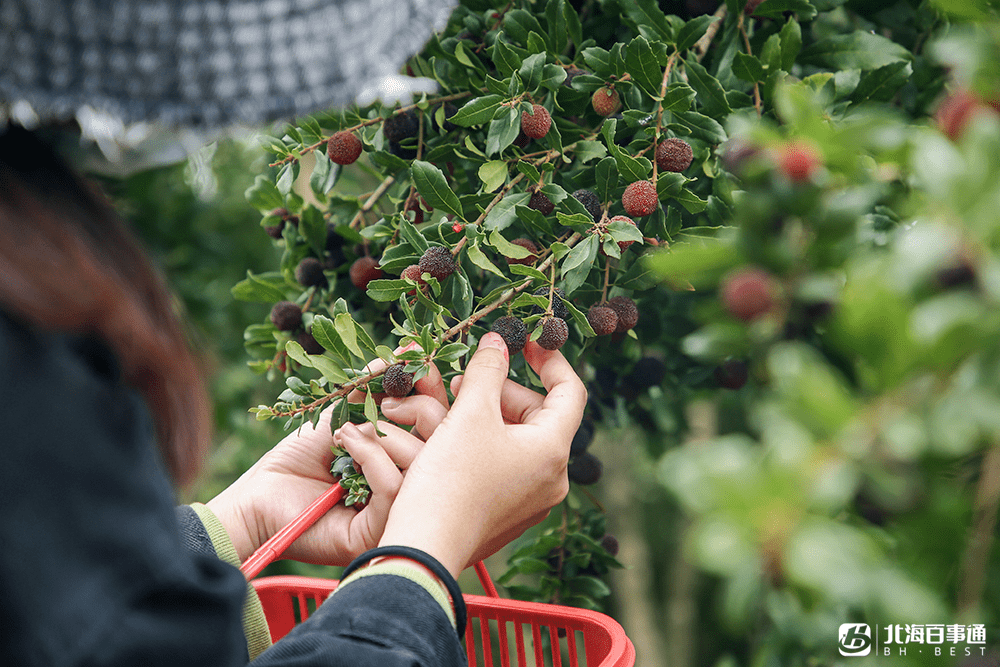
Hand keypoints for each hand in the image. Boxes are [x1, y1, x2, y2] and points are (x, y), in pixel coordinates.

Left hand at [207, 344, 448, 564]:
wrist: (261, 494)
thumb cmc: (302, 456)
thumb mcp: (346, 412)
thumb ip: (376, 387)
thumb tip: (408, 351)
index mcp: (410, 458)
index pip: (442, 425)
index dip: (434, 389)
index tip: (415, 359)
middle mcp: (411, 487)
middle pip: (447, 444)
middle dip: (421, 408)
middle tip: (387, 402)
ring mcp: (397, 512)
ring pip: (423, 465)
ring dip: (385, 434)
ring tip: (348, 429)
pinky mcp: (377, 532)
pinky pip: (394, 487)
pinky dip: (371, 456)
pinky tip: (346, 443)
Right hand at [377, 333, 586, 577]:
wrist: (425, 548)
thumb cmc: (451, 478)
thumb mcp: (469, 413)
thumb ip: (487, 370)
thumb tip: (498, 341)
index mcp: (553, 450)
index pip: (571, 392)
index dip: (550, 360)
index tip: (526, 341)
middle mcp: (553, 478)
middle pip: (541, 416)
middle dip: (506, 390)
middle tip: (470, 378)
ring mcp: (533, 501)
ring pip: (522, 440)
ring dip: (493, 415)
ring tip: (455, 403)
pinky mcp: (510, 515)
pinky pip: (509, 465)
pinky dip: (488, 443)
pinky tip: (454, 437)